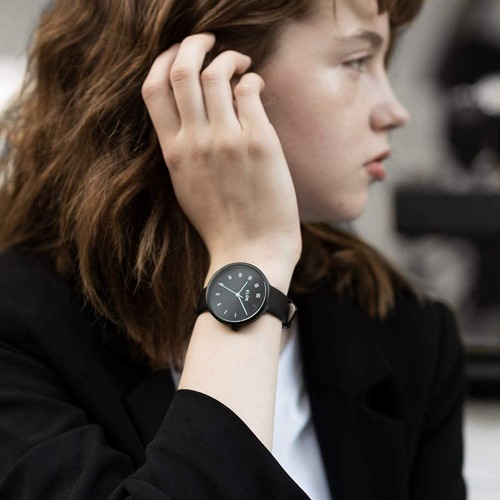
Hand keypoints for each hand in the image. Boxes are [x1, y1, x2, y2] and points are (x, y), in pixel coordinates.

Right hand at [142, 33, 300, 285]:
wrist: (250, 252)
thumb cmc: (221, 226)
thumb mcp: (187, 187)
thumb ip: (182, 151)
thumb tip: (193, 118)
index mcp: (173, 153)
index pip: (152, 89)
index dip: (162, 61)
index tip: (177, 54)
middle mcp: (195, 142)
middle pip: (181, 70)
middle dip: (193, 44)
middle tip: (209, 41)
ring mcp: (227, 140)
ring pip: (216, 73)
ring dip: (229, 57)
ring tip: (241, 63)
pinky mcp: (260, 142)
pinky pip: (250, 91)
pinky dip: (253, 79)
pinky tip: (258, 86)